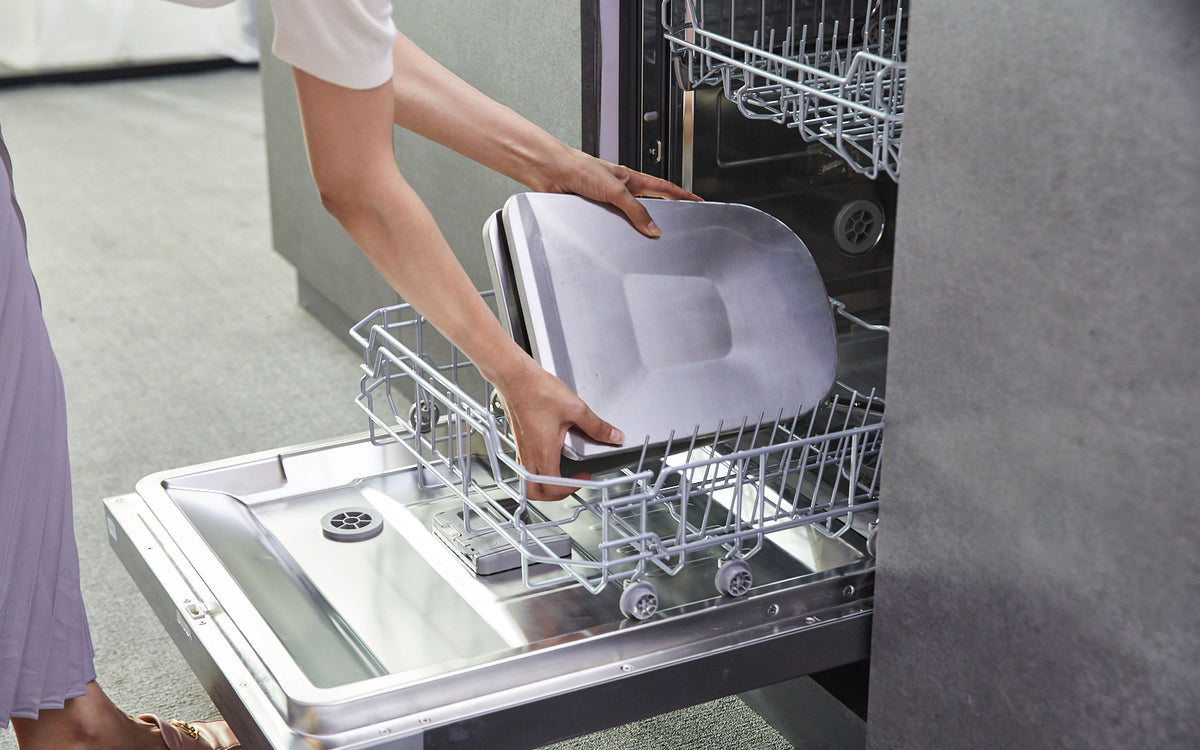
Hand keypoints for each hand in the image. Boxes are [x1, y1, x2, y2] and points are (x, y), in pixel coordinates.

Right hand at [494, 358, 623, 501]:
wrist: (514, 378)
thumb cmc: (537, 391)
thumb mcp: (575, 408)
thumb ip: (597, 426)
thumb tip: (613, 435)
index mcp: (544, 452)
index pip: (554, 487)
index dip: (572, 488)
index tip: (584, 476)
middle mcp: (529, 454)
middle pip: (535, 492)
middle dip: (554, 495)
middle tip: (570, 484)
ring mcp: (522, 449)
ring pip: (527, 481)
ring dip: (543, 485)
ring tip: (560, 475)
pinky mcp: (519, 441)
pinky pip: (524, 466)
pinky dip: (536, 471)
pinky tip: (549, 456)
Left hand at [536, 147, 700, 237]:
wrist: (551, 173)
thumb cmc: (579, 168)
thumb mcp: (615, 190)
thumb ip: (635, 211)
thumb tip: (652, 228)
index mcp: (631, 179)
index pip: (664, 188)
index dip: (682, 195)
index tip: (697, 201)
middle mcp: (620, 190)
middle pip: (648, 205)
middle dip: (662, 214)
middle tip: (677, 224)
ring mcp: (607, 202)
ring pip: (628, 218)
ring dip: (635, 228)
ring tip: (647, 238)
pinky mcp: (593, 211)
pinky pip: (610, 226)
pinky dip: (614, 233)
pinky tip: (616, 239)